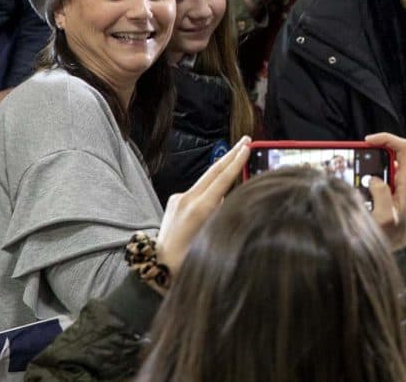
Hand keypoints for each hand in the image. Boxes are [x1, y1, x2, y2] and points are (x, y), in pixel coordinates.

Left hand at [155, 136, 250, 286]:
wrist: (158, 267)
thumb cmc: (187, 260)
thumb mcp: (212, 239)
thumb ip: (222, 215)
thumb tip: (229, 197)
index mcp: (199, 209)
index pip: (222, 179)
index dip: (236, 162)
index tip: (247, 147)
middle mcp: (187, 199)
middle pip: (214, 171)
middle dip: (231, 154)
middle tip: (246, 139)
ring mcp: (179, 199)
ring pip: (206, 179)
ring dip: (222, 167)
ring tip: (237, 155)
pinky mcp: (175, 201)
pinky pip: (198, 189)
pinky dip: (211, 184)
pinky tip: (220, 188)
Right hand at [364, 133, 405, 249]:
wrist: (401, 249)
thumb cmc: (395, 236)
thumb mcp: (385, 217)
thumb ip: (381, 195)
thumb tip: (374, 179)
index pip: (403, 147)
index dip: (386, 138)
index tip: (368, 141)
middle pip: (393, 151)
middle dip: (374, 151)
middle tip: (357, 158)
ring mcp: (404, 183)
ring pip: (388, 162)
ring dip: (372, 164)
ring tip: (357, 172)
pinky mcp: (398, 189)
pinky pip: (385, 173)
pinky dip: (372, 173)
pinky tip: (361, 182)